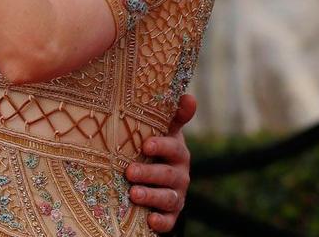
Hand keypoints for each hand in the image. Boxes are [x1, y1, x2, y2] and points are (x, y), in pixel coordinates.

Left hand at [125, 93, 195, 232]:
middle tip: (129, 171)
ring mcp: (176, 195)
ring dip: (151, 197)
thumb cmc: (156, 147)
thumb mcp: (163, 130)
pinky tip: (149, 220)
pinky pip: (169, 221)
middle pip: (168, 175)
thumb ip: (173, 115)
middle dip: (149, 173)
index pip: (174, 148)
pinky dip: (161, 222)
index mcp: (177, 152)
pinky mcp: (171, 214)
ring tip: (134, 194)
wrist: (158, 177)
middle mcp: (180, 174)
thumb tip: (189, 96)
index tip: (146, 144)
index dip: (162, 146)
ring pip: (168, 198)